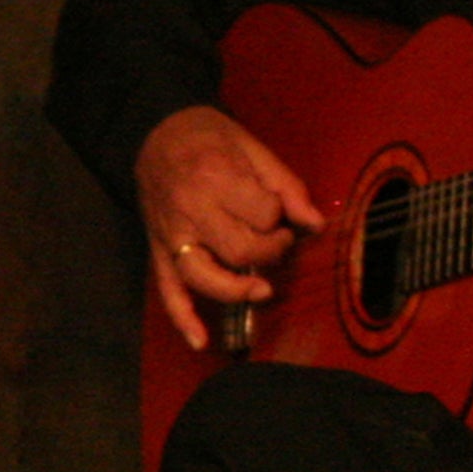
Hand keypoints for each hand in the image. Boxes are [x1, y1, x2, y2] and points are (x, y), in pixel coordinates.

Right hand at [132, 104, 326, 347]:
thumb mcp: (253, 148)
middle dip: (270, 252)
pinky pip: (167, 289)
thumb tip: (316, 224)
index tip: (280, 212)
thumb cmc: (210, 137)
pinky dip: (183, 318)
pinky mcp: (158, 250)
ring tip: (261, 289)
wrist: (156, 131)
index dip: (280, 219)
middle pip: (240, 250)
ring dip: (237, 290)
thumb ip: (286, 186)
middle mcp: (191, 209)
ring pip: (205, 276)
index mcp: (216, 177)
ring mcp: (171, 234)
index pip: (263, 215)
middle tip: (277, 241)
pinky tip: (201, 340)